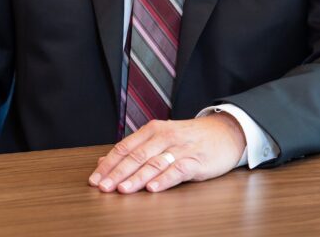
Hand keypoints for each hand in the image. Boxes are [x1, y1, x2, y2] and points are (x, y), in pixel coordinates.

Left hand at [88, 112, 245, 193]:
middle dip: (117, 173)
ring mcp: (180, 148)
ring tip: (122, 190)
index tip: (94, 179)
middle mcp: (164, 136)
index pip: (125, 147)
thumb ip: (134, 148)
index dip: (109, 164)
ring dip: (137, 178)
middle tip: (103, 187)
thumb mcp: (161, 137)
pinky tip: (153, 188)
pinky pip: (178, 170)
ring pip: (154, 163)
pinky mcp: (196, 160)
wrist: (224, 132)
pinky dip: (164, 179)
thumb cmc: (189, 137)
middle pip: (136, 156)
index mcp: (153, 129)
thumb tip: (105, 160)